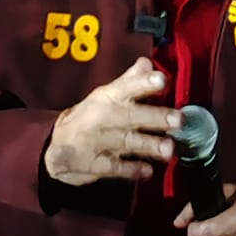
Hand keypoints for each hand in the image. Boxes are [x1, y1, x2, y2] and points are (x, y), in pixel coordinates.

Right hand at [43, 57, 180, 187]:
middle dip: (155, 117)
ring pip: (127, 142)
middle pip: (131, 116)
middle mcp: (103, 117)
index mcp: (107, 97)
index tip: (161, 80)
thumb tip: (148, 63)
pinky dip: (131, 170)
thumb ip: (129, 81)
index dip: (143, 83)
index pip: (126, 87)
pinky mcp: (96, 164)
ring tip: (169, 149)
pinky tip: (147, 172)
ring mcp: (98, 141)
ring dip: (149, 145)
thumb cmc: (89, 117)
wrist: (56, 146)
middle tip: (178, 120)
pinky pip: (116, 168)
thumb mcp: (105, 96)